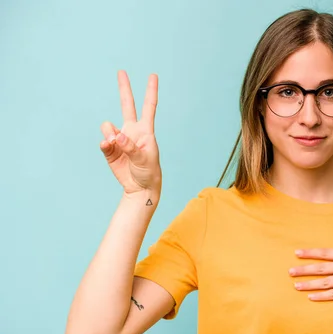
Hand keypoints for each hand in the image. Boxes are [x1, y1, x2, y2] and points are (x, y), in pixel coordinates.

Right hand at [99, 70, 161, 194]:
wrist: (140, 187)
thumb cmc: (148, 171)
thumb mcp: (144, 159)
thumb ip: (131, 147)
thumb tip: (117, 136)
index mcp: (145, 131)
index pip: (149, 106)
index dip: (151, 91)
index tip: (153, 75)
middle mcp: (132, 131)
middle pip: (127, 105)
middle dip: (124, 89)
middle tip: (121, 71)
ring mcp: (120, 139)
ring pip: (108, 126)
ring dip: (109, 132)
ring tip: (115, 144)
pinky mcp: (110, 150)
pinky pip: (103, 141)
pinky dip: (104, 143)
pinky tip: (109, 146)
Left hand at [290, 222, 332, 303]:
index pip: (327, 253)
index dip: (311, 253)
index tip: (297, 253)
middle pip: (322, 267)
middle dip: (305, 269)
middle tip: (290, 271)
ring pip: (325, 281)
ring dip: (309, 284)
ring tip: (296, 285)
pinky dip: (322, 296)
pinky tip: (311, 297)